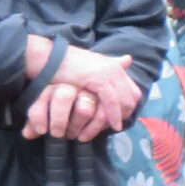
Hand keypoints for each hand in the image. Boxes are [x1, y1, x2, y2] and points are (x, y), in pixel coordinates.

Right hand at [22, 45, 138, 140]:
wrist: (50, 58)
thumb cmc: (68, 64)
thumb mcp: (94, 63)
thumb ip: (112, 63)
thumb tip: (129, 58)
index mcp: (116, 66)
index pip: (134, 90)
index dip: (129, 106)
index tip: (122, 118)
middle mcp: (116, 69)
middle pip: (132, 97)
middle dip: (127, 113)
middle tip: (117, 125)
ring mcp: (109, 73)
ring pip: (125, 100)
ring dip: (121, 117)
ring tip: (114, 128)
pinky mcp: (100, 79)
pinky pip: (112, 101)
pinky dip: (114, 115)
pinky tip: (112, 126)